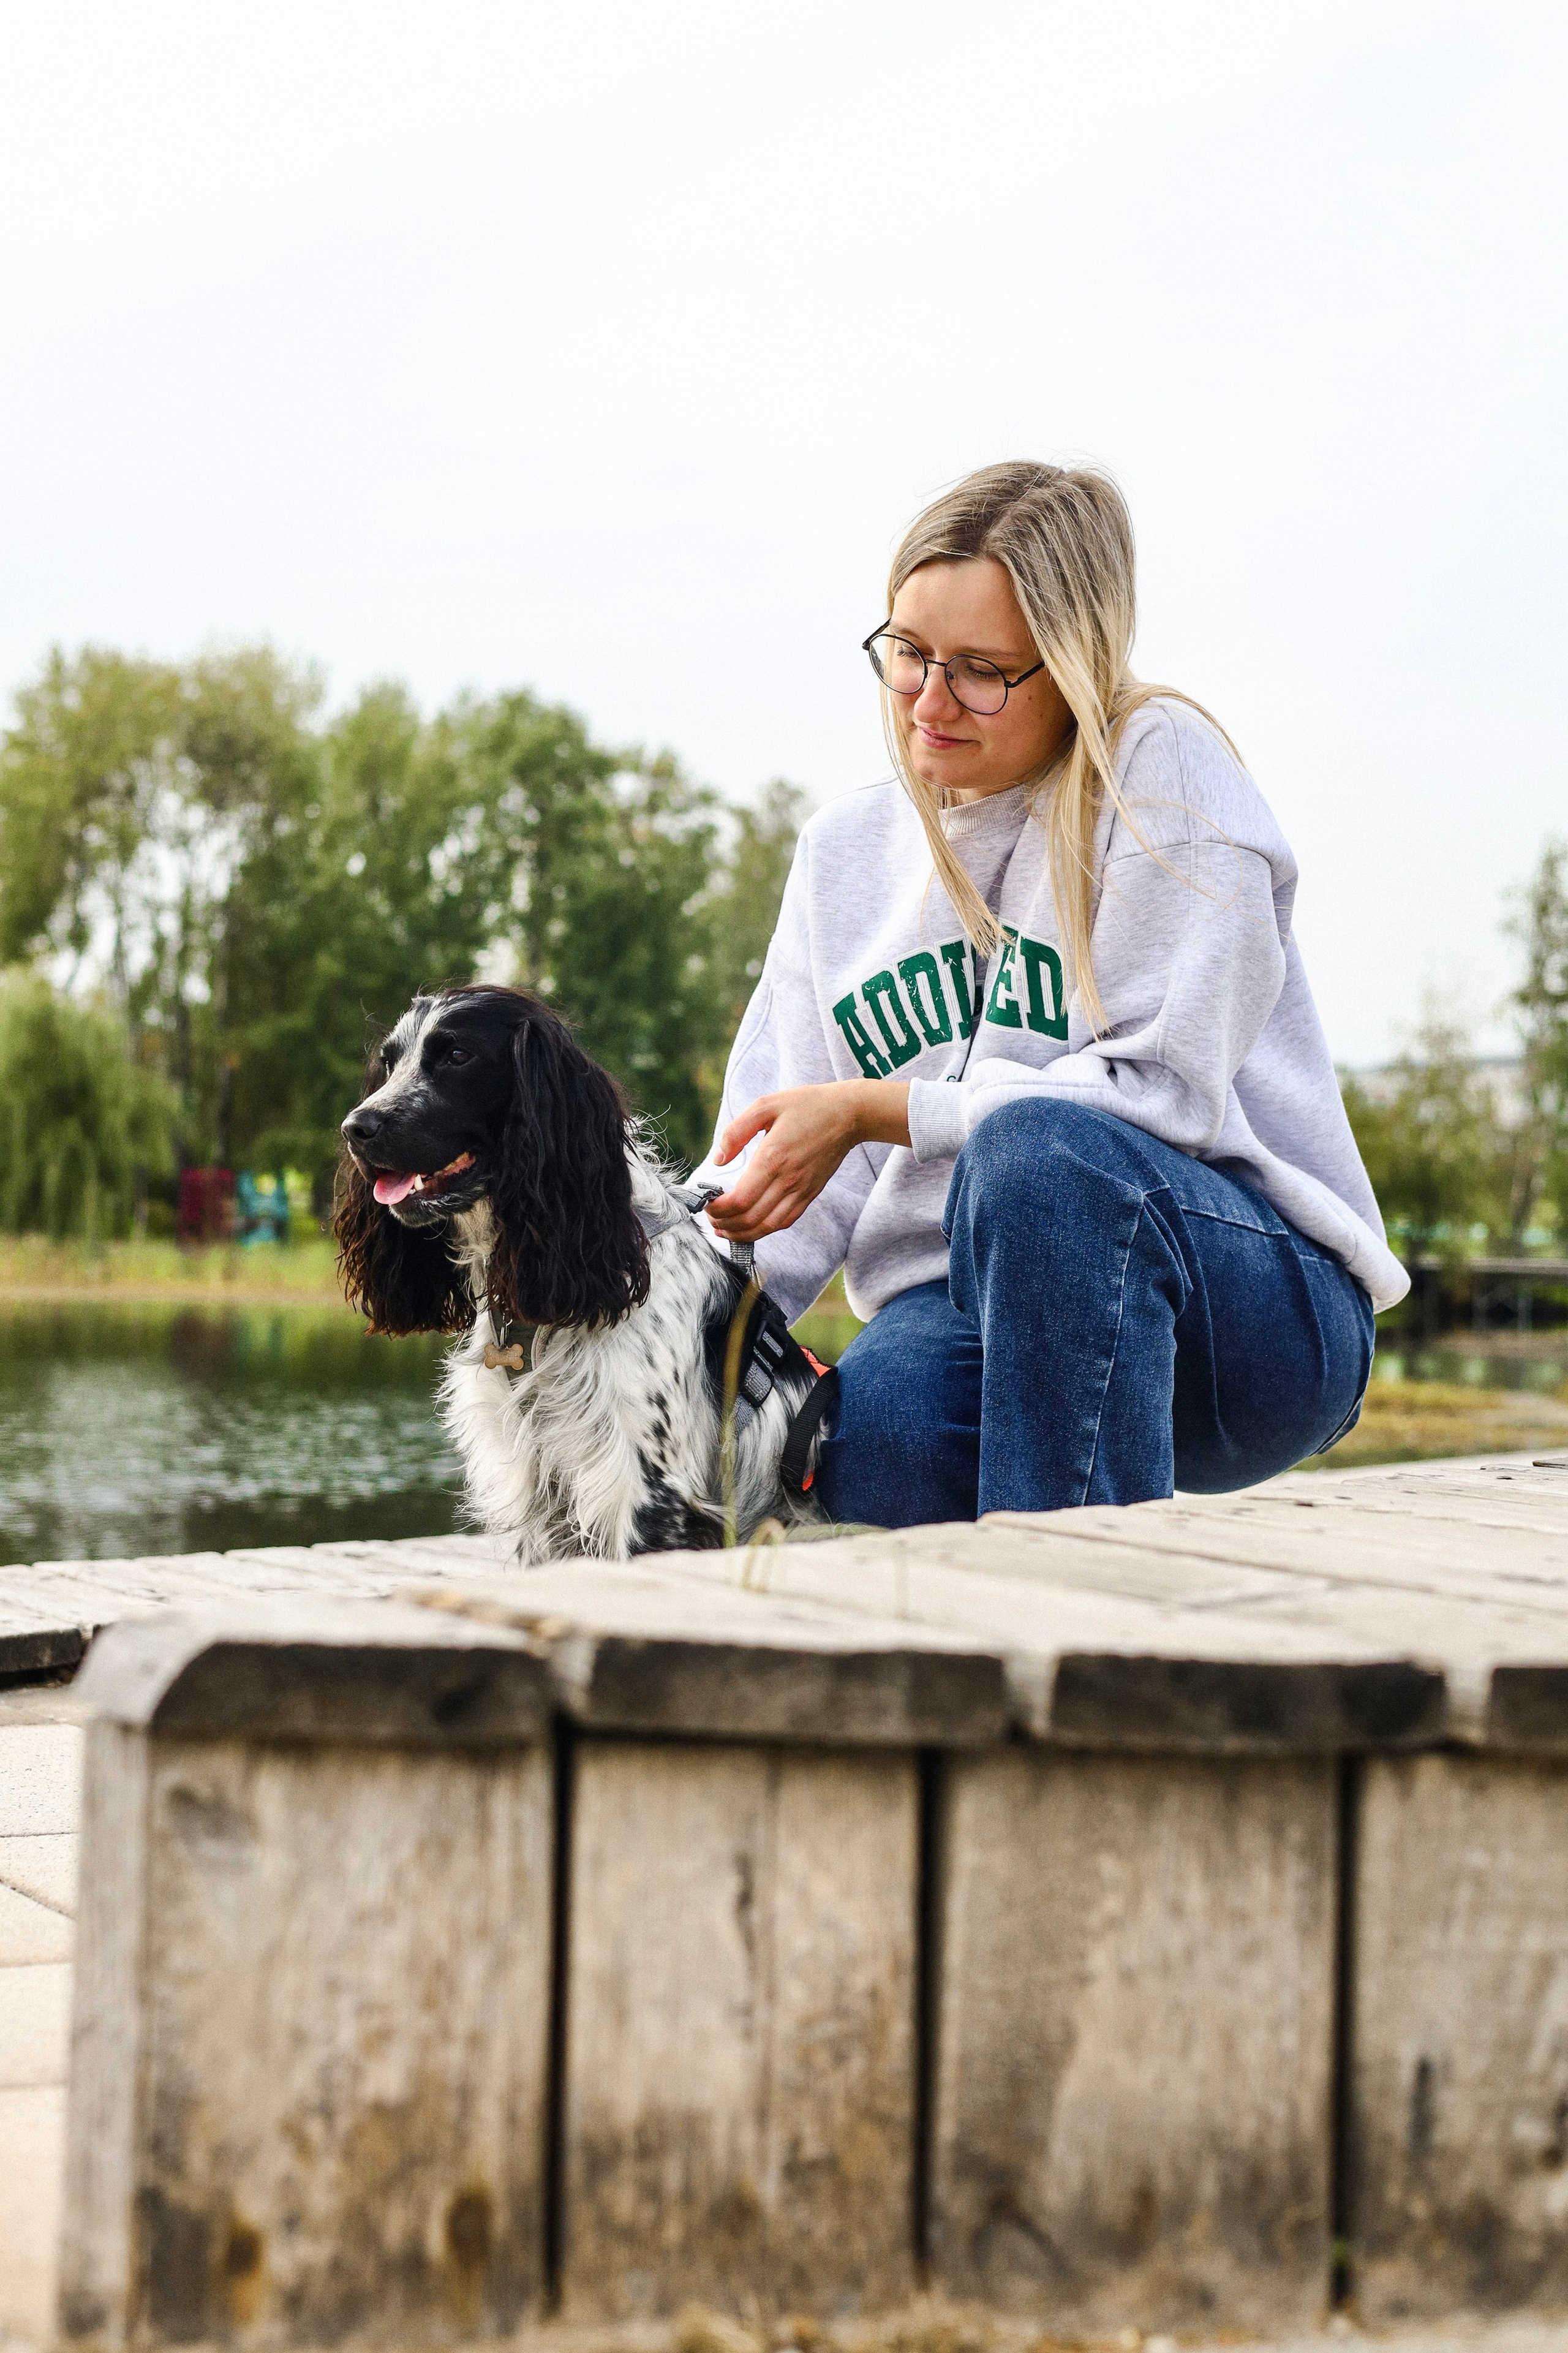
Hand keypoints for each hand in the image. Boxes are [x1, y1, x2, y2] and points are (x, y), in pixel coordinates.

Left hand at [706, 1080, 910, 1242]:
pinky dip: (763, 1230)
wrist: (848, 1115)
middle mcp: (788, 1179)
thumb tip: (718, 1159)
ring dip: (741, 1233)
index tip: (706, 1202)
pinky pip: (785, 1221)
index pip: (740, 1200)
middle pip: (750, 1219)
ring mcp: (801, 1190)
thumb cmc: (805, 1105)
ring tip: (723, 1229)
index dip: (718, 1209)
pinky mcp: (810, 1194)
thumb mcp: (765, 1105)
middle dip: (723, 1223)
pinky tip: (749, 1226)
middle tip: (709, 1216)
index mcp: (773, 1157)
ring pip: (767, 1227)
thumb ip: (736, 1132)